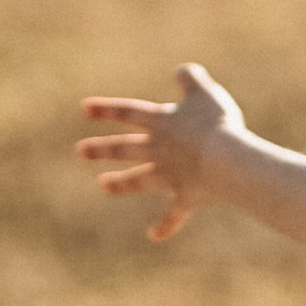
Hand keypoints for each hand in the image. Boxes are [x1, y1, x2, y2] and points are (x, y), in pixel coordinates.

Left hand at [75, 62, 244, 243]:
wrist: (224, 160)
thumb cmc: (216, 123)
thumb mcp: (206, 93)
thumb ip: (192, 79)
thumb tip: (184, 70)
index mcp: (161, 123)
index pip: (128, 112)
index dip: (107, 109)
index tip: (84, 109)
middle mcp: (158, 150)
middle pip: (125, 148)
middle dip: (102, 149)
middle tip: (80, 151)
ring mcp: (169, 176)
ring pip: (139, 180)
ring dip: (121, 183)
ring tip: (103, 185)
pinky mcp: (186, 197)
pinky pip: (173, 215)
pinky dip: (165, 226)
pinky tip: (153, 236)